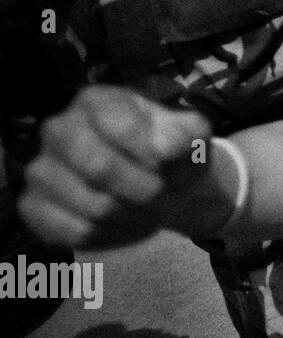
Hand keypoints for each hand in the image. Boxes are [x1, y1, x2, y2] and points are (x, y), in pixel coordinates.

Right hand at [18, 86, 212, 250]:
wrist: (157, 185)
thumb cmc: (170, 154)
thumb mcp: (192, 137)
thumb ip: (185, 135)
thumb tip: (162, 149)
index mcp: (96, 102)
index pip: (123, 128)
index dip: (154, 154)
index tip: (168, 165)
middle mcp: (58, 129)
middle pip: (100, 169)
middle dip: (144, 190)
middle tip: (159, 194)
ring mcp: (41, 169)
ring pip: (92, 207)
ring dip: (132, 216)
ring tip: (144, 208)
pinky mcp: (34, 207)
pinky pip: (75, 232)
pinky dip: (110, 235)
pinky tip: (121, 222)